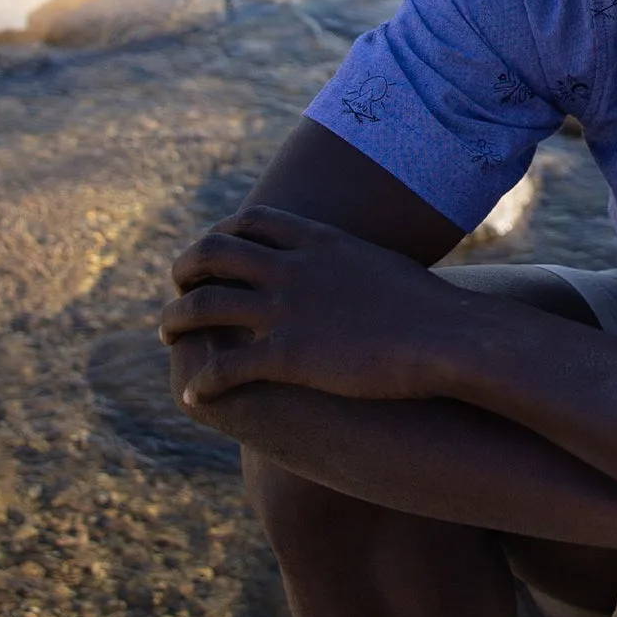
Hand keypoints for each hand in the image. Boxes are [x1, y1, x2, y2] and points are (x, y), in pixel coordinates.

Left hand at [161, 205, 459, 405]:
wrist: (449, 337)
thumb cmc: (429, 307)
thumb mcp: (384, 266)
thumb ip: (354, 261)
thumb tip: (352, 262)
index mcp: (319, 241)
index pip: (251, 221)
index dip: (221, 233)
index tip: (211, 251)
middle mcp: (294, 267)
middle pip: (214, 252)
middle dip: (186, 268)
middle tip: (179, 288)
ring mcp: (288, 309)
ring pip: (205, 305)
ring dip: (176, 320)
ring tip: (167, 335)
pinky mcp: (289, 354)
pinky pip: (226, 366)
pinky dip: (203, 381)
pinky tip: (195, 395)